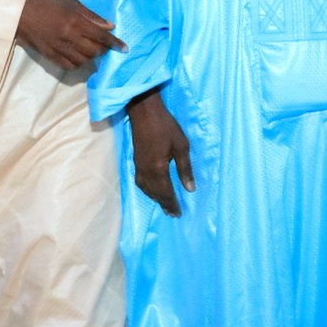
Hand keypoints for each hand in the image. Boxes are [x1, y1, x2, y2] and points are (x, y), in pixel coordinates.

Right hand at [16, 0, 125, 69]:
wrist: (23, 15)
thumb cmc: (49, 5)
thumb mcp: (72, 4)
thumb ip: (92, 16)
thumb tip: (110, 26)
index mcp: (75, 22)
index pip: (101, 36)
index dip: (114, 43)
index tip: (124, 48)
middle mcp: (69, 36)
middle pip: (94, 51)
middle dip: (103, 50)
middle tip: (103, 45)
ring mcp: (59, 48)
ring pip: (84, 60)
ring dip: (91, 57)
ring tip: (90, 50)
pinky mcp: (51, 56)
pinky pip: (70, 66)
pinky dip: (78, 63)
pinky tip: (79, 57)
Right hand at [126, 89, 191, 216]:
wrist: (144, 112)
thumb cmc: (166, 127)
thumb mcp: (181, 146)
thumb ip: (185, 169)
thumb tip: (190, 189)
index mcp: (158, 169)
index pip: (166, 192)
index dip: (172, 204)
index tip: (178, 214)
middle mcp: (146, 172)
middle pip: (155, 193)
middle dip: (164, 204)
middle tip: (172, 214)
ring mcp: (139, 166)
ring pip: (146, 189)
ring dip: (155, 198)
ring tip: (163, 204)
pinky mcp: (135, 161)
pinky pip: (140, 182)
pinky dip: (146, 189)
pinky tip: (150, 189)